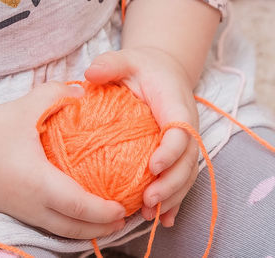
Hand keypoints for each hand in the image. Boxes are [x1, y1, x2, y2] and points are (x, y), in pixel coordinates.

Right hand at [0, 81, 125, 238]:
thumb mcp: (25, 107)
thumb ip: (57, 94)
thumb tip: (82, 93)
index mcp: (39, 182)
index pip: (79, 206)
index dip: (104, 212)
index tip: (123, 209)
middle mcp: (33, 204)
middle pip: (74, 228)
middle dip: (100, 229)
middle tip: (122, 223)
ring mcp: (22, 211)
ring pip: (60, 231)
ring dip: (85, 232)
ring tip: (104, 227)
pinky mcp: (14, 211)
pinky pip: (47, 226)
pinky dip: (68, 227)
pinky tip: (74, 218)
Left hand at [85, 47, 199, 226]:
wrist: (163, 73)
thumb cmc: (142, 67)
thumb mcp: (126, 58)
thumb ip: (110, 63)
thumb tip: (90, 73)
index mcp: (175, 104)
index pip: (181, 130)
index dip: (171, 150)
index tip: (153, 166)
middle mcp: (185, 126)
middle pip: (188, 160)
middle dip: (172, 184)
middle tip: (148, 200)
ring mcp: (184, 142)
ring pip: (186, 175)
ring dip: (172, 197)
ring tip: (150, 214)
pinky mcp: (177, 153)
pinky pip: (180, 178)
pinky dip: (174, 199)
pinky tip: (162, 218)